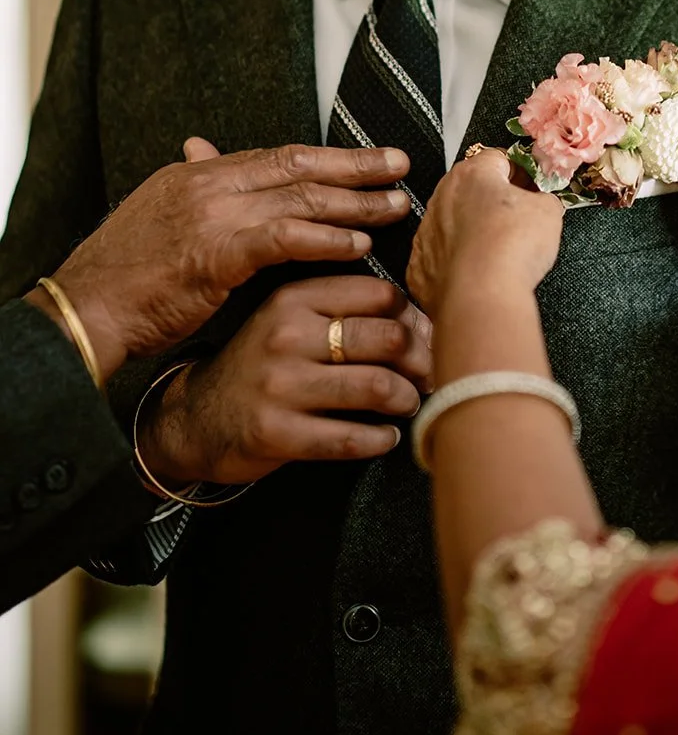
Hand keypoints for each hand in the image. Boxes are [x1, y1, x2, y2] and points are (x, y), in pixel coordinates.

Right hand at [28, 140, 409, 379]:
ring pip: (299, 199)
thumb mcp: (163, 216)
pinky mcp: (215, 254)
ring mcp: (212, 216)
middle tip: (400, 166)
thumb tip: (204, 148)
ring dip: (353, 203)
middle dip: (355, 166)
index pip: (278, 157)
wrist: (87, 308)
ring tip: (395, 207)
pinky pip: (282, 239)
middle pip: (298, 167)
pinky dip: (322, 240)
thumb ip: (198, 187)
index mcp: (199, 174)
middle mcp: (209, 184)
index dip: (329, 157)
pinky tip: (356, 246)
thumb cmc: (127, 275)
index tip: (371, 159)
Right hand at [139, 272, 433, 484]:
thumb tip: (425, 324)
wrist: (194, 418)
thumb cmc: (262, 365)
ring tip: (407, 404)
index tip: (426, 337)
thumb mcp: (290, 321)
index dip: (416, 318)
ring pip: (376, 386)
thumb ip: (345, 312)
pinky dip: (381, 440)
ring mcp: (280, 385)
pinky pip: (350, 438)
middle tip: (427, 376)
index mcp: (295, 298)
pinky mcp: (276, 433)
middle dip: (420, 361)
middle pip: (387, 338)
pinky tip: (385, 437)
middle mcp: (287, 335)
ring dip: (406, 400)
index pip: (381, 294)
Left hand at [407, 150, 563, 317]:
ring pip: (453, 223)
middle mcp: (443, 197)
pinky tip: (479, 272)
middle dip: (493, 202)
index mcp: (473, 174)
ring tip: (499, 251)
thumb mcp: (548, 212)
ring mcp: (427, 231)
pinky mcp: (420, 265)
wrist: (481, 297)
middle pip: (471, 190)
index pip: (497, 158)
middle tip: (518, 220)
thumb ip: (544, 198)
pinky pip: (442, 256)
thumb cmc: (510, 249)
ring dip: (473, 231)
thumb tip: (542, 203)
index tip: (530, 186)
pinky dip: (459, 262)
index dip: (518, 172)